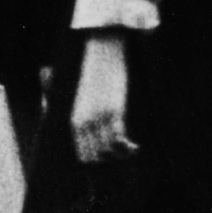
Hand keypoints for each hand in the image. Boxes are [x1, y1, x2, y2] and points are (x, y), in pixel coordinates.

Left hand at [70, 32, 134, 164]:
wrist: (101, 52)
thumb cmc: (95, 75)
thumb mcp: (85, 100)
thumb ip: (86, 117)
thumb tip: (93, 131)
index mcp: (75, 121)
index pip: (83, 155)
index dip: (98, 161)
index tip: (110, 157)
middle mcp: (85, 122)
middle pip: (96, 157)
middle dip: (110, 160)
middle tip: (123, 154)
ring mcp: (99, 117)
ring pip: (109, 151)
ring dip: (122, 156)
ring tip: (131, 151)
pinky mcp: (113, 110)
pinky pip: (119, 139)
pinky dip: (128, 148)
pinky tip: (136, 147)